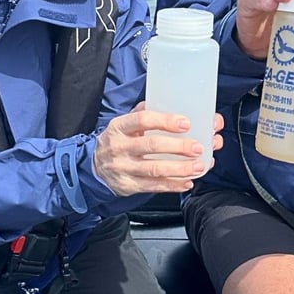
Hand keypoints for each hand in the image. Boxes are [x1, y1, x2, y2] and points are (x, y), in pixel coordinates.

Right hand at [93, 103, 223, 195]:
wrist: (94, 168)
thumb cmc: (116, 142)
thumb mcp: (123, 125)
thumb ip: (143, 115)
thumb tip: (175, 107)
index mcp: (119, 127)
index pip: (142, 120)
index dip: (165, 121)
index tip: (185, 123)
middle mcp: (119, 147)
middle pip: (151, 145)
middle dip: (178, 147)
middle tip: (198, 147)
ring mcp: (123, 168)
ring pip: (155, 169)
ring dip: (180, 168)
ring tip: (199, 166)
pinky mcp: (128, 186)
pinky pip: (153, 186)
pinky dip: (172, 185)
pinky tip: (187, 182)